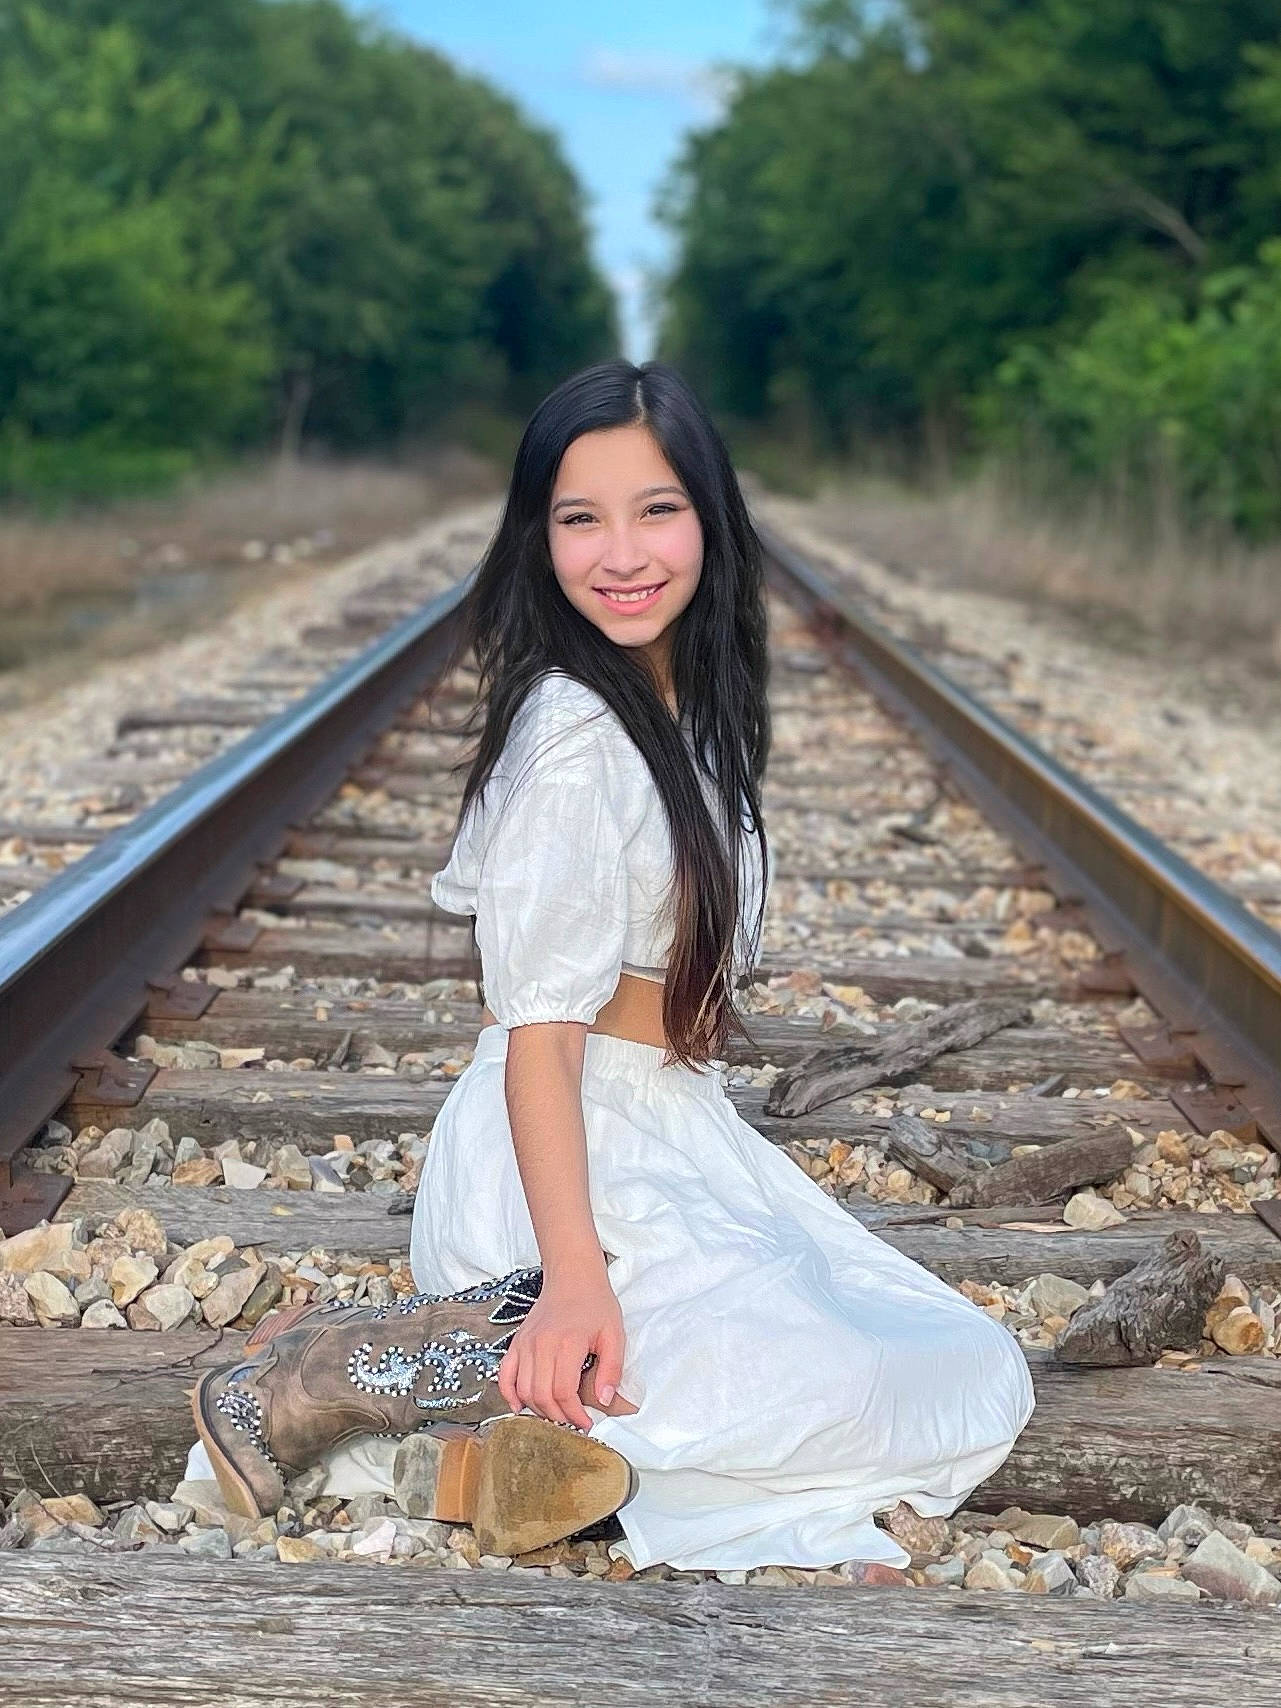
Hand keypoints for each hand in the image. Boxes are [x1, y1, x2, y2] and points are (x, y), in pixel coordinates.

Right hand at [497, 1269, 624, 1430]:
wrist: (573, 1276)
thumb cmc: (596, 1304)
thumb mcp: (615, 1335)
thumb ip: (612, 1369)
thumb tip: (604, 1401)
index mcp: (567, 1343)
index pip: (564, 1392)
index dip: (574, 1414)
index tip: (586, 1424)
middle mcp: (541, 1344)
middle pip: (541, 1395)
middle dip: (558, 1417)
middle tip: (572, 1424)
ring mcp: (525, 1343)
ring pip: (523, 1390)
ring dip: (538, 1410)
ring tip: (556, 1415)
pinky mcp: (517, 1342)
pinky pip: (505, 1375)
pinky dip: (509, 1394)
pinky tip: (520, 1406)